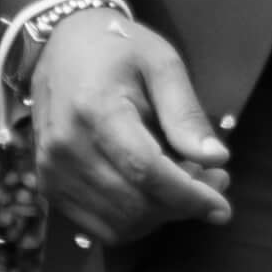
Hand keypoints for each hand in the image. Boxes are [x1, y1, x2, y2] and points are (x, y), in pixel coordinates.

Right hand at [29, 2, 230, 242]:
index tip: (222, 206)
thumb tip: (216, 159)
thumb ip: (186, 113)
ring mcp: (52, 171)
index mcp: (95, 110)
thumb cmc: (117, 49)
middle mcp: (66, 147)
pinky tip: (153, 194)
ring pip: (120, 223)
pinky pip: (100, 226)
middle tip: (213, 182)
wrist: (60, 45)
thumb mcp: (162, 64)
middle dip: (183, 206)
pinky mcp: (49, 186)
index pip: (146, 172)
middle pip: (135, 204)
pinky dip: (135, 220)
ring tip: (185, 183)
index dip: (189, 197)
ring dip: (162, 216)